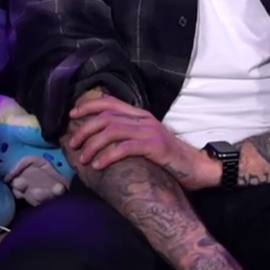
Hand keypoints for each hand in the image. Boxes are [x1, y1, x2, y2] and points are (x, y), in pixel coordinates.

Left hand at [65, 94, 218, 189]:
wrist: (197, 167)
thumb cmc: (169, 158)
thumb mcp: (146, 141)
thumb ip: (128, 136)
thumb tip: (100, 141)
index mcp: (140, 115)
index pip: (110, 102)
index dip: (88, 106)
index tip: (71, 115)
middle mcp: (143, 119)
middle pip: (106, 116)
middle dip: (84, 128)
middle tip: (73, 143)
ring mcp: (150, 131)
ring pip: (112, 130)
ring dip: (93, 144)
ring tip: (83, 158)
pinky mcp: (155, 146)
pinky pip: (125, 147)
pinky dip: (108, 155)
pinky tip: (99, 165)